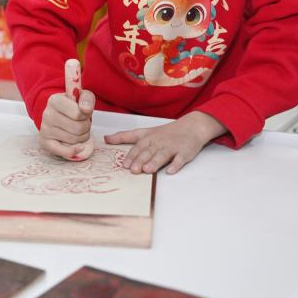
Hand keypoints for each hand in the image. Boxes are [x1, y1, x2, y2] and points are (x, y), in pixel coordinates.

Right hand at [39, 90, 94, 160]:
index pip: (79, 114)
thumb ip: (86, 98)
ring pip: (74, 139)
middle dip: (86, 126)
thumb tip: (85, 109)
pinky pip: (63, 152)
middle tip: (82, 122)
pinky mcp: (45, 142)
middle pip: (78, 128)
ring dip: (82, 136)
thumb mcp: (83, 96)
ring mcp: (44, 129)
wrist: (60, 114)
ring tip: (78, 129)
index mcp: (54, 100)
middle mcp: (47, 114)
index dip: (86, 115)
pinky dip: (74, 151)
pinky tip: (79, 147)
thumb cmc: (73, 106)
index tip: (83, 112)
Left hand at [105, 112, 224, 174]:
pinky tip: (170, 170)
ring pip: (163, 155)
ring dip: (155, 162)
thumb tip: (106, 139)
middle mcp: (160, 142)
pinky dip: (176, 164)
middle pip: (149, 151)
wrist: (191, 127)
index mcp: (149, 138)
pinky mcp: (185, 152)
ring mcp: (173, 147)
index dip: (132, 155)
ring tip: (148, 170)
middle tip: (134, 170)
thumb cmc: (166, 132)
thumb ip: (125, 136)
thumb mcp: (145, 132)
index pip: (138, 146)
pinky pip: (180, 159)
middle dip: (141, 160)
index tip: (124, 164)